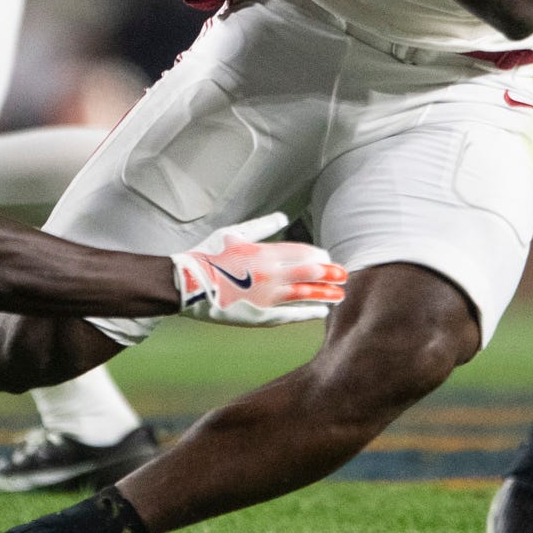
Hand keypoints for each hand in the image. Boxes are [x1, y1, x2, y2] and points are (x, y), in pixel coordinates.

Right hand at [170, 212, 347, 325]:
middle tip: (344, 274)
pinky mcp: (260, 315)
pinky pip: (290, 314)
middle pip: (310, 273)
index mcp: (265, 252)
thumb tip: (283, 216)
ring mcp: (267, 296)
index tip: (328, 258)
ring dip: (325, 294)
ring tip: (340, 294)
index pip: (302, 253)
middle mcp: (271, 274)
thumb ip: (262, 225)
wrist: (188, 284)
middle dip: (330, 273)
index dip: (319, 256)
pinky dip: (307, 312)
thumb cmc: (209, 255)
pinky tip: (321, 312)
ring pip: (304, 294)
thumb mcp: (235, 233)